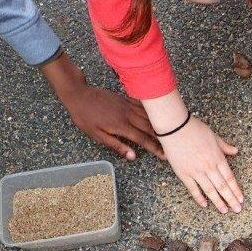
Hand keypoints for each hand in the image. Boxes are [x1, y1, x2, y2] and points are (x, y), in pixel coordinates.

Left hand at [42, 54, 162, 160]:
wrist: (78, 94)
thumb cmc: (84, 117)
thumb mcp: (96, 135)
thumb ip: (116, 145)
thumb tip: (133, 157)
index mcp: (121, 126)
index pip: (143, 139)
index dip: (155, 148)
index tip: (165, 156)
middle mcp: (128, 115)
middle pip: (150, 128)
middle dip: (162, 138)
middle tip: (173, 147)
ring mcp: (128, 106)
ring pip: (149, 116)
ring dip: (160, 125)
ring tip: (169, 133)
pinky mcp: (126, 99)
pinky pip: (143, 107)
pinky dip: (152, 112)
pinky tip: (158, 115)